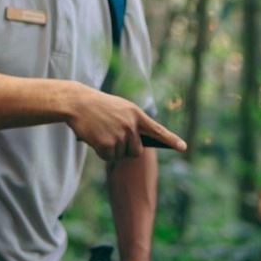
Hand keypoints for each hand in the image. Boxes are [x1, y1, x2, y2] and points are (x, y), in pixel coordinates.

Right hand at [65, 86, 185, 161]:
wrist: (77, 102)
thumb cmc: (98, 106)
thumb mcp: (120, 109)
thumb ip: (132, 123)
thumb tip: (137, 147)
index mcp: (136, 114)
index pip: (157, 130)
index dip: (171, 139)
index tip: (183, 147)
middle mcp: (131, 125)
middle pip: (137, 151)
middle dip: (126, 149)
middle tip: (112, 135)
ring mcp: (119, 135)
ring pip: (121, 155)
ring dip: (111, 149)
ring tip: (101, 131)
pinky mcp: (107, 145)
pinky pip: (108, 158)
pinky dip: (101, 152)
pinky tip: (95, 138)